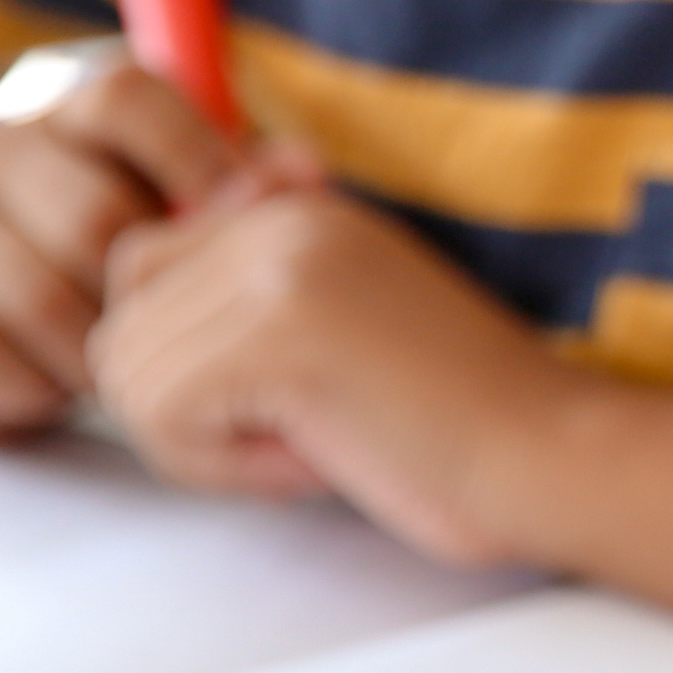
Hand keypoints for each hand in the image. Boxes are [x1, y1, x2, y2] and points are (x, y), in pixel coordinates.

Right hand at [0, 59, 258, 437]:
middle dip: (149, 297)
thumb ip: (249, 191)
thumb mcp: (188, 221)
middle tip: (175, 336)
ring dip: (96, 355)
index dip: (199, 158)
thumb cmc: (115, 274)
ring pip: (41, 295)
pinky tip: (54, 387)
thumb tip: (301, 176)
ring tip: (119, 370)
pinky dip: (30, 384)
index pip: (127, 97)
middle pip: (96, 217)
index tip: (246, 230)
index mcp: (72, 112)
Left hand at [88, 175, 569, 563]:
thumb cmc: (455, 423)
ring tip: (309, 443)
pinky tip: (311, 458)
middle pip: (119, 323)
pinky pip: (157, 415)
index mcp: (296, 207)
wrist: (552, 457)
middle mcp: (277, 215)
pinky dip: (220, 466)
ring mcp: (275, 267)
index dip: (192, 362)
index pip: (142, 273)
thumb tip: (131, 323)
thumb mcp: (340, 334)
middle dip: (182, 405)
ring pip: (124, 373)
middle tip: (294, 430)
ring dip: (202, 443)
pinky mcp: (273, 332)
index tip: (296, 395)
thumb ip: (247, 306)